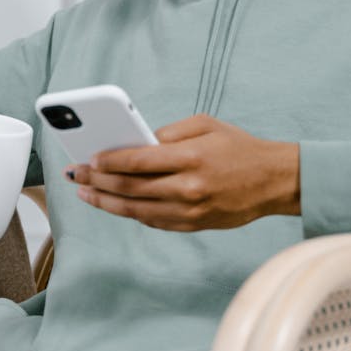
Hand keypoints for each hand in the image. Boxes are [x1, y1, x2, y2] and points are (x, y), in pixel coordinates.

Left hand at [65, 114, 299, 230]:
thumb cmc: (239, 147)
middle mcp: (188, 187)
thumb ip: (169, 132)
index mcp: (191, 158)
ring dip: (106, 202)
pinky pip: (153, 221)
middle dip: (98, 181)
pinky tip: (114, 204)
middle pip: (131, 187)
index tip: (90, 158)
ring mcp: (190, 210)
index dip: (109, 161)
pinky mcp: (193, 224)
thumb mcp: (206, 125)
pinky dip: (130, 213)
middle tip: (77, 175)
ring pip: (136, 209)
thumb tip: (136, 142)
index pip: (139, 161)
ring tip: (86, 194)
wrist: (274, 181)